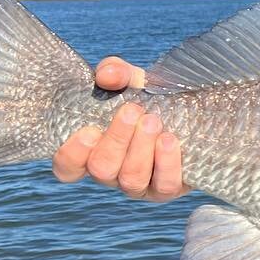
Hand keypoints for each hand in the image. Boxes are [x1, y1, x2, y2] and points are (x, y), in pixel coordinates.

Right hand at [51, 56, 188, 201]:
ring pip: (131, 178)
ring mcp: (139, 185)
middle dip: (116, 140)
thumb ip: (115, 72)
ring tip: (153, 121)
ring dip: (140, 148)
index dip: (71, 155)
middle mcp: (112, 173)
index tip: (88, 130)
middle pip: (101, 169)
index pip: (67, 168)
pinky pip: (163, 185)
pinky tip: (169, 140)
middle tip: (132, 111)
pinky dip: (165, 162)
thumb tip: (106, 76)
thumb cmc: (150, 98)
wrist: (192, 109)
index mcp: (93, 151)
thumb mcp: (132, 80)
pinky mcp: (167, 188)